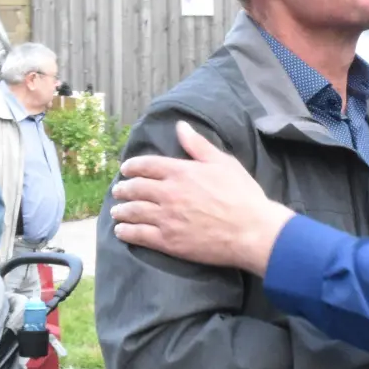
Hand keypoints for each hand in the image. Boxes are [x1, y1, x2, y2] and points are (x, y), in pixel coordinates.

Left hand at [110, 122, 294, 274]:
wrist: (251, 231)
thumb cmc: (243, 195)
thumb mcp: (223, 163)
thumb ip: (198, 145)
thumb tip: (181, 126)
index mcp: (181, 172)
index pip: (147, 165)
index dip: (132, 166)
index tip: (126, 169)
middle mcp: (168, 194)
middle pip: (136, 188)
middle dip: (123, 188)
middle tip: (118, 190)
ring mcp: (166, 218)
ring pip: (133, 211)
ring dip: (121, 210)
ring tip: (116, 211)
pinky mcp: (168, 241)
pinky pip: (139, 235)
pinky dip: (126, 232)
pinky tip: (121, 231)